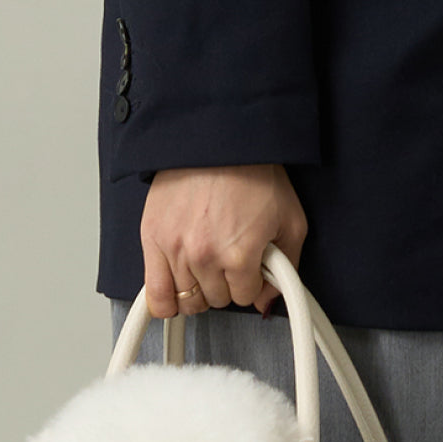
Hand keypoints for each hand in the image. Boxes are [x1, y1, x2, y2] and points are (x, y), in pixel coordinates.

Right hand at [139, 164, 307, 317]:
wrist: (219, 137)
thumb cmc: (253, 172)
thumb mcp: (290, 220)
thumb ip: (287, 269)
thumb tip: (268, 300)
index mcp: (239, 255)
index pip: (245, 297)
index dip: (251, 283)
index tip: (250, 267)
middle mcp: (205, 256)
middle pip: (216, 299)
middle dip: (226, 284)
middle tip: (228, 259)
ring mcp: (176, 249)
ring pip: (188, 300)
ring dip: (199, 289)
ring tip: (205, 269)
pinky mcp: (152, 239)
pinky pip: (155, 296)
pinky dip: (165, 304)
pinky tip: (175, 299)